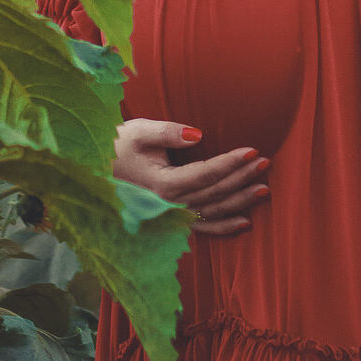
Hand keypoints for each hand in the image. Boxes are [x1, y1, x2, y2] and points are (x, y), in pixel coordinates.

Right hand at [112, 119, 269, 237]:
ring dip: (240, 202)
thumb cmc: (117, 147)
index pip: (206, 174)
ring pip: (213, 212)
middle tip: (266, 163)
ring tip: (264, 189)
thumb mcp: (139, 132)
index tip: (253, 150)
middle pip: (214, 193)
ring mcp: (171, 217)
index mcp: (164, 185)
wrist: (94, 172)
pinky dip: (224, 227)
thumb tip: (199, 134)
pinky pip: (202, 228)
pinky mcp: (171, 221)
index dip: (231, 163)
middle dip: (242, 178)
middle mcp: (170, 206)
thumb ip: (168, 132)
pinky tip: (244, 223)